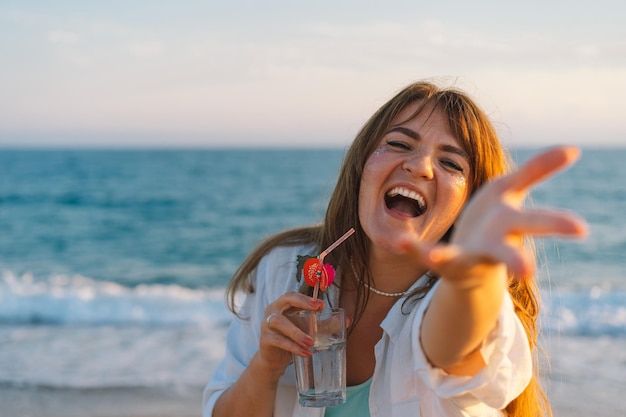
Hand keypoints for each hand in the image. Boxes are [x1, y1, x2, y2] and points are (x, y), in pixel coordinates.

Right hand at [258, 292, 323, 376]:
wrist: (274, 360)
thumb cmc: (291, 339)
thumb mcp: (308, 330)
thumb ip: (325, 325)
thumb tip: (348, 320)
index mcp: (283, 305)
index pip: (293, 295)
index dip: (306, 298)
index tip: (321, 304)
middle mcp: (273, 311)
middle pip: (284, 300)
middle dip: (301, 302)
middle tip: (316, 309)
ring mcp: (266, 325)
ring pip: (280, 322)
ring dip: (297, 332)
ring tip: (311, 342)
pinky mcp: (265, 340)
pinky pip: (279, 341)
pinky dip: (293, 347)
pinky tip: (305, 353)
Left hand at [409, 146, 587, 282]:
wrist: (473, 259)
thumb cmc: (498, 219)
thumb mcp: (513, 190)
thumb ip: (540, 169)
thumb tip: (574, 149)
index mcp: (511, 225)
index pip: (536, 224)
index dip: (557, 225)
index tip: (580, 229)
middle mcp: (492, 245)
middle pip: (507, 254)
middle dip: (517, 261)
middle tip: (526, 273)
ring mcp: (467, 255)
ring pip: (460, 259)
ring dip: (446, 257)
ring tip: (434, 257)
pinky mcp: (445, 260)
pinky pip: (428, 254)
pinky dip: (415, 249)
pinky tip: (400, 241)